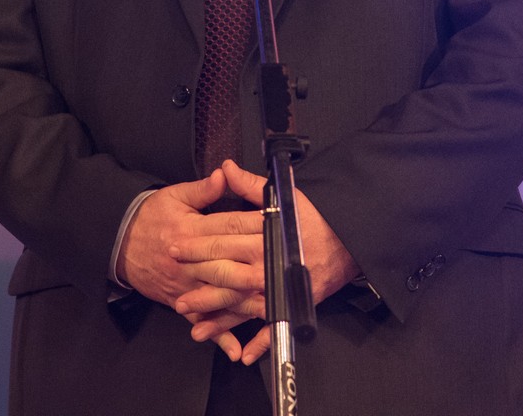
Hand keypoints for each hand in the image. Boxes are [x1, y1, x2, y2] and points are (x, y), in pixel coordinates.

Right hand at [116, 168, 263, 360]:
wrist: (120, 243)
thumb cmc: (151, 217)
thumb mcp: (174, 195)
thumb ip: (202, 189)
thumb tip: (224, 175)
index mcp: (190, 230)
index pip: (226, 228)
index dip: (251, 227)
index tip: (274, 229)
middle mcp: (189, 262)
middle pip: (225, 266)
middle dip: (252, 271)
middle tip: (279, 275)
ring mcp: (185, 286)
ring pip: (218, 298)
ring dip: (242, 306)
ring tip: (269, 310)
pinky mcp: (180, 303)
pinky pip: (202, 322)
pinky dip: (219, 337)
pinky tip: (236, 350)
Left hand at [171, 159, 359, 363]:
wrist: (347, 244)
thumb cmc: (314, 220)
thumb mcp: (283, 196)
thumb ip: (250, 184)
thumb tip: (225, 168)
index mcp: (262, 237)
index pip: (222, 241)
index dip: (196, 245)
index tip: (175, 248)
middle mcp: (266, 266)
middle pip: (225, 275)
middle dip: (197, 284)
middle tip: (176, 291)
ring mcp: (276, 289)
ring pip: (241, 306)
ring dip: (217, 319)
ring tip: (194, 327)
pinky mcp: (290, 305)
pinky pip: (272, 328)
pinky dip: (258, 343)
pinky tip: (242, 354)